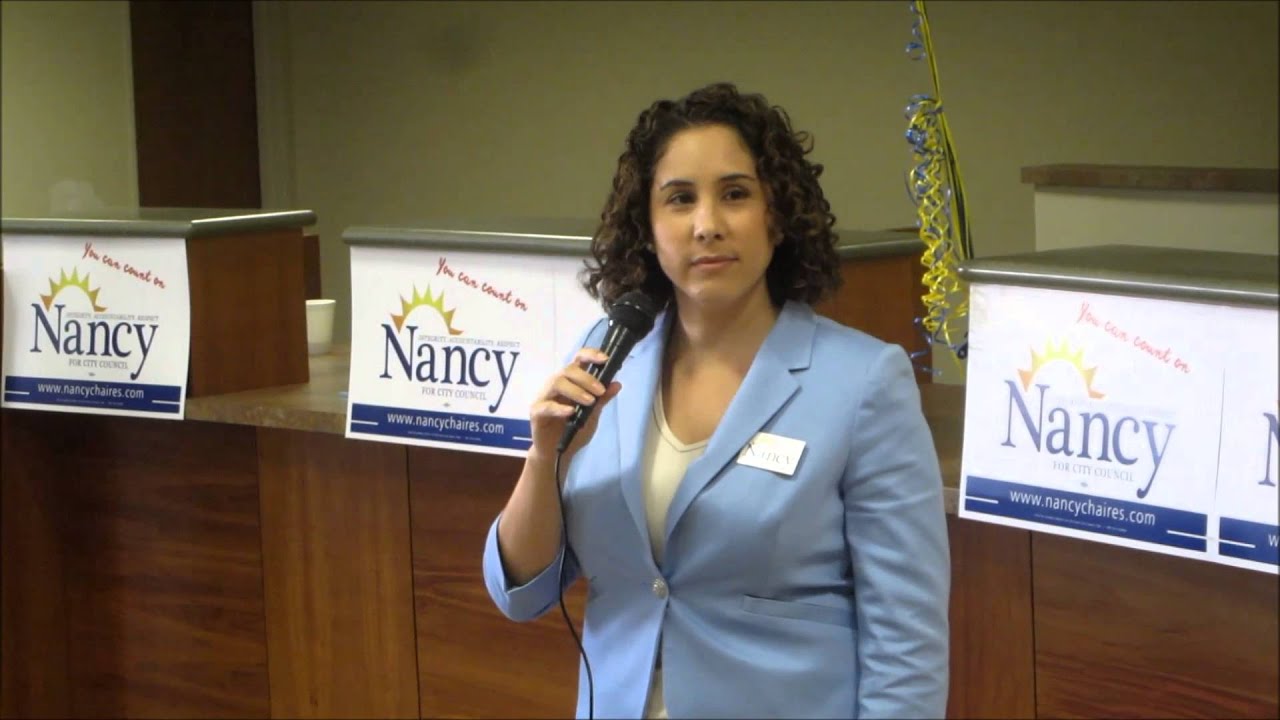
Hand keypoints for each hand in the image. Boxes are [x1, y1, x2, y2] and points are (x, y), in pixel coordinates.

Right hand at [528, 347, 621, 462]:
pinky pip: (546, 406)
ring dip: (576, 390)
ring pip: (557, 382)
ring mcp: (545, 397)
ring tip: (589, 402)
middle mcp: (557, 385)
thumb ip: (602, 400)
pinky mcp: (536, 412)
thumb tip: (617, 384)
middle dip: (587, 378)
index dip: (590, 355)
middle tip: (600, 391)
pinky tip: (570, 412)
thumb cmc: (573, 430)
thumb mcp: (592, 415)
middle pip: (568, 370)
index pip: (578, 360)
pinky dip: (559, 407)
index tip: (604, 359)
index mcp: (571, 381)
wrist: (557, 453)